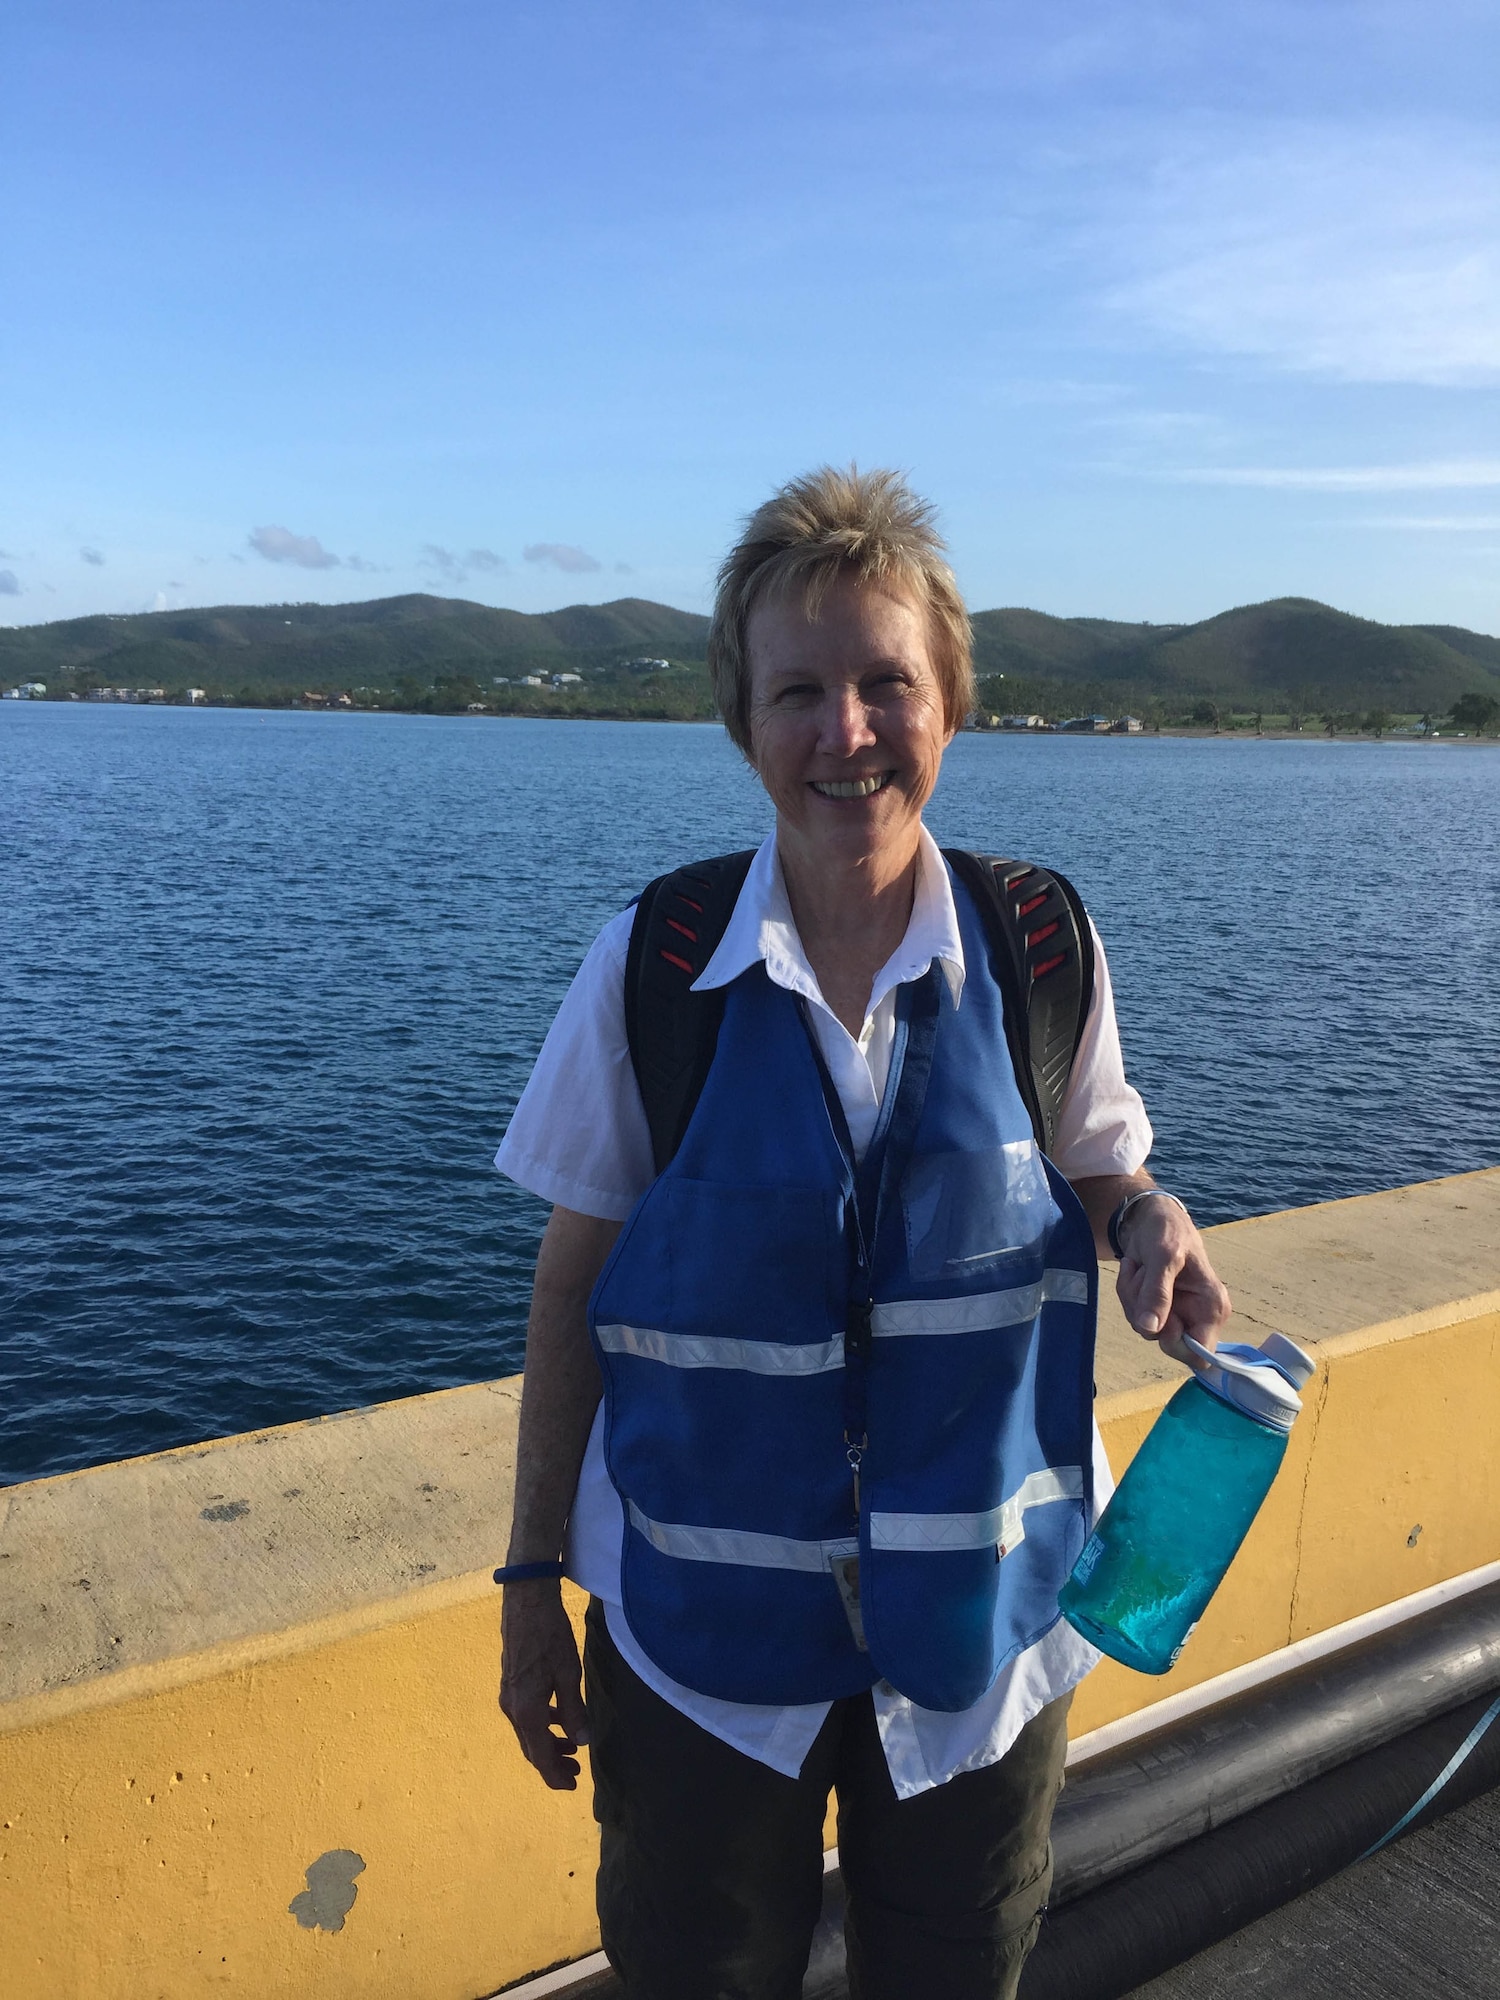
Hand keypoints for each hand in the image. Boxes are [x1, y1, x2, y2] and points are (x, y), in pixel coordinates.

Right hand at [499, 1580, 590, 1789]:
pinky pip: (525, 1715)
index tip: (572, 1786)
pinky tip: (558, 1718)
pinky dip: (542, 1724)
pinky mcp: (510, 1684)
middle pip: (531, 1748)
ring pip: (527, 1732)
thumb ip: (574, 1710)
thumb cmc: (549, 1636)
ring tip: (572, 1748)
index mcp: (526, 1711)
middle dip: (552, 1763)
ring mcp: (508, 1696)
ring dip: (548, 1743)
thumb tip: (581, 1742)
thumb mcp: (568, 1674)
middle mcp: (512, 1709)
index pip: (540, 1757)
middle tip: (576, 1771)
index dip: (555, 1776)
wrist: (525, 1602)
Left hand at [1115, 1196, 1231, 1365]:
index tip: (1162, 1323)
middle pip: (1165, 1343)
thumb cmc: (1167, 1231)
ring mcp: (1175, 1313)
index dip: (1177, 1345)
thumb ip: (1158, 1292)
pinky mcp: (1157, 1308)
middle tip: (1143, 1279)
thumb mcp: (1163, 1256)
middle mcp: (1197, 1316)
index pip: (1201, 1355)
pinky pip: (1135, 1316)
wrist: (1151, 1218)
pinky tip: (1136, 1270)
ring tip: (1140, 1268)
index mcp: (1212, 1307)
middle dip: (1145, 1312)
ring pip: (1145, 1328)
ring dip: (1132, 1298)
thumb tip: (1151, 1329)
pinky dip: (1128, 1293)